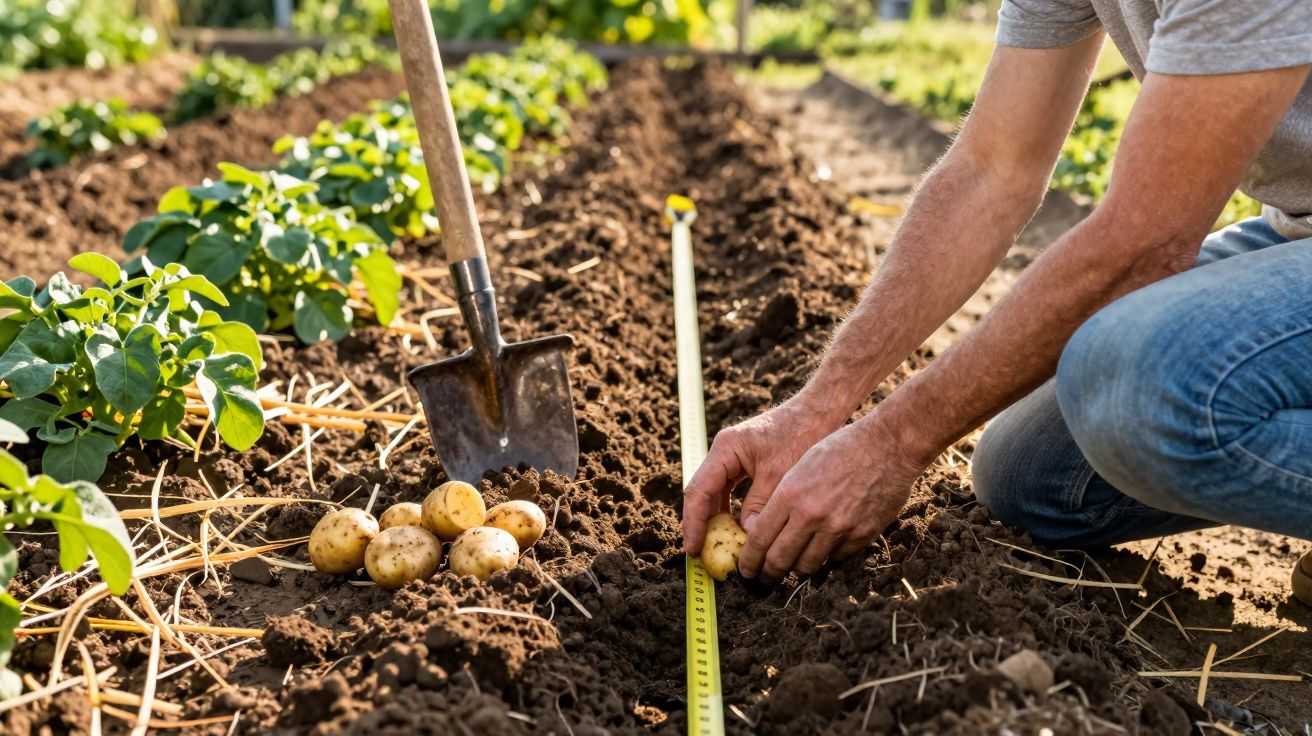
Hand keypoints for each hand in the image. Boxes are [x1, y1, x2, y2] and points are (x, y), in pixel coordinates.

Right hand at [682, 399, 837, 555]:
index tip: (693, 549)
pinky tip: (736, 530)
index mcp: (726, 449)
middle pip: (702, 493)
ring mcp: (733, 456)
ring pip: (715, 493)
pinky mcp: (745, 462)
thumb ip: (759, 506)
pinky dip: (731, 511)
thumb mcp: (780, 476)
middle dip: (700, 525)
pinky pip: (730, 491)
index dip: (694, 523)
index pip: (699, 491)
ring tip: (716, 547)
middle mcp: (724, 451)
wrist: (820, 412)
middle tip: (701, 554)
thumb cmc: (802, 436)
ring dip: (715, 520)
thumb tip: (746, 537)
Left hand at [737, 415, 927, 581]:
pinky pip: (836, 558)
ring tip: (792, 567)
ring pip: (807, 566)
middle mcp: (811, 515)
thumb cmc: (841, 448)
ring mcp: (838, 528)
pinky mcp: (861, 535)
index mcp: (791, 494)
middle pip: (779, 560)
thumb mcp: (801, 466)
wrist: (887, 446)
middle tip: (764, 578)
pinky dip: (827, 557)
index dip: (749, 560)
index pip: (759, 539)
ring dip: (797, 569)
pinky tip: (824, 549)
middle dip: (767, 574)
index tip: (745, 568)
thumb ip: (783, 500)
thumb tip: (765, 530)